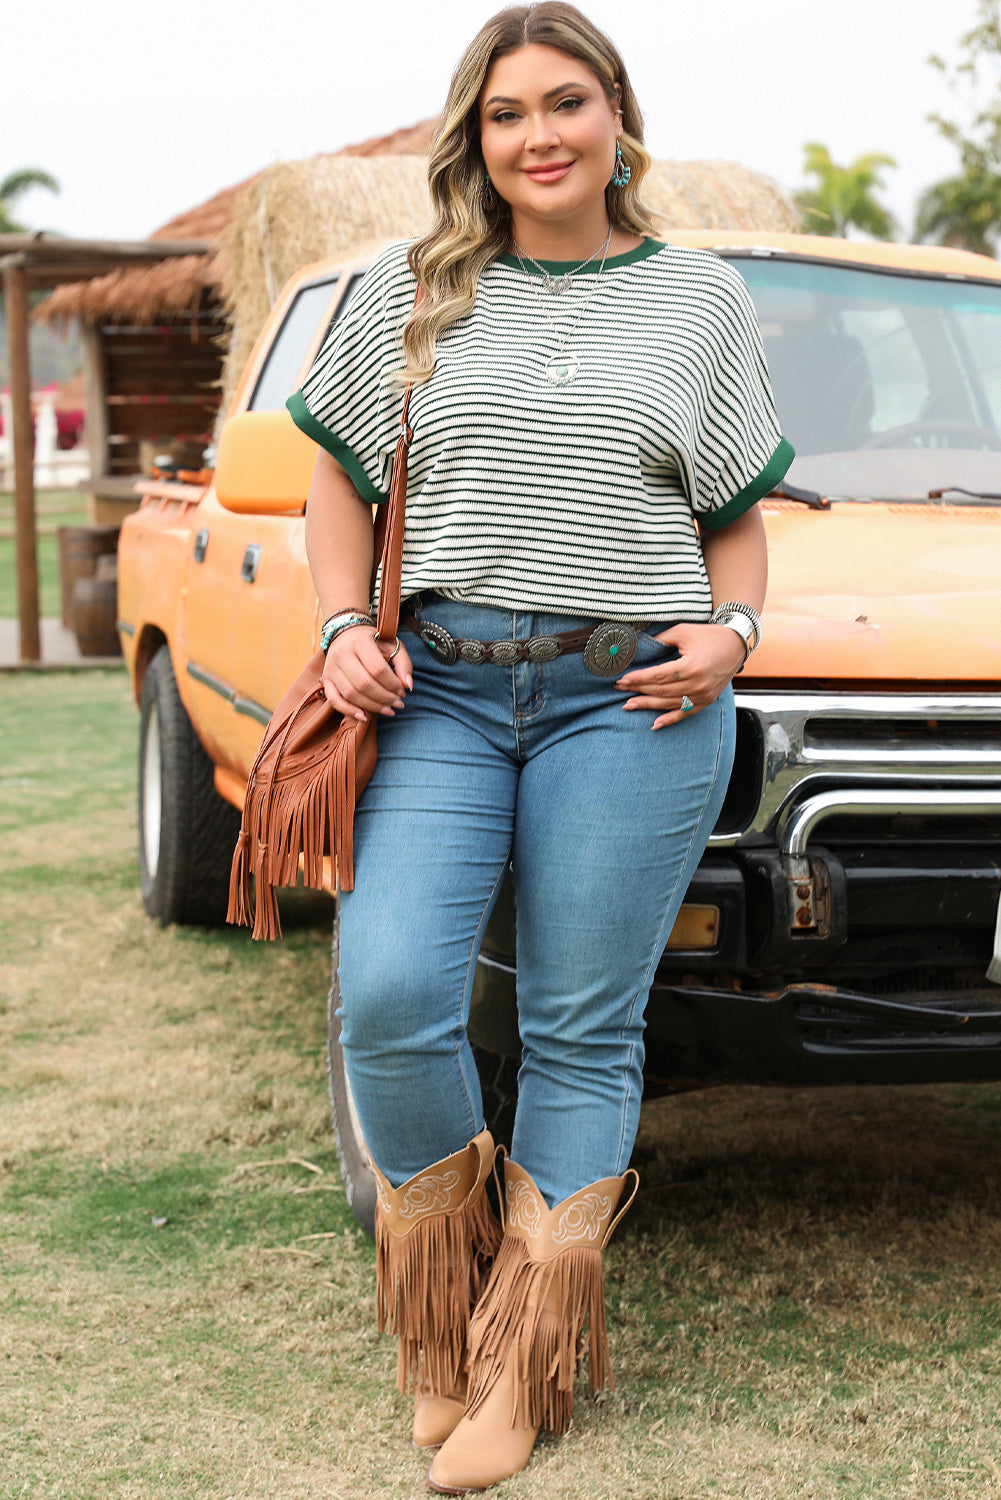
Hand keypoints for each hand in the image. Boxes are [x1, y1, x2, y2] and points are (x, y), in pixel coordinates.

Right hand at [321, 625, 413, 719]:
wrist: (346, 634)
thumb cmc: (373, 641)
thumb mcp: (392, 644)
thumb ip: (403, 663)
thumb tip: (408, 685)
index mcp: (359, 642)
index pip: (378, 669)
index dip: (392, 684)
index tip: (403, 691)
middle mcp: (342, 654)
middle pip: (364, 683)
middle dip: (384, 697)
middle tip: (398, 704)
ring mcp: (331, 668)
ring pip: (351, 694)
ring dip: (372, 706)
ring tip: (388, 710)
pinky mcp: (326, 679)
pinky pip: (334, 700)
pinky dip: (348, 711)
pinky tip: (364, 716)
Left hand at [614, 622, 744, 729]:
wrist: (736, 644)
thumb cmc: (709, 635)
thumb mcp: (683, 631)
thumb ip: (660, 640)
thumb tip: (638, 647)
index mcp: (691, 666)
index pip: (658, 676)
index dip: (638, 678)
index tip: (622, 679)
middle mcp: (698, 684)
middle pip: (661, 691)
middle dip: (638, 690)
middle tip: (619, 689)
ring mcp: (703, 695)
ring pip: (669, 704)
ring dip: (647, 705)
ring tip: (628, 705)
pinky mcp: (706, 701)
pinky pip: (684, 713)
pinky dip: (669, 719)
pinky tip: (654, 724)